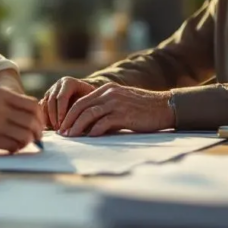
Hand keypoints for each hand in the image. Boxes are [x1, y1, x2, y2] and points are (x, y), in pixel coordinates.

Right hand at [0, 87, 43, 153]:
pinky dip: (16, 149)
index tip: (38, 126)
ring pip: (26, 134)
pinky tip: (9, 148)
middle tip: (35, 138)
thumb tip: (36, 119)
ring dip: (27, 142)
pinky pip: (14, 145)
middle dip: (37, 132)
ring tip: (20, 144)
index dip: (39, 117)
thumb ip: (9, 106)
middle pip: (32, 120)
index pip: (32, 104)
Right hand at [40, 77, 96, 130]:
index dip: (61, 111)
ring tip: (55, 128)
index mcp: (69, 82)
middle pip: (51, 100)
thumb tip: (77, 124)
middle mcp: (58, 84)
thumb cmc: (90, 99)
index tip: (62, 124)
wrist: (86, 93)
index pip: (61, 97)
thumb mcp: (90, 101)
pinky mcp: (47, 96)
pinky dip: (45, 116)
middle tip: (58, 128)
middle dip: (54, 116)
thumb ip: (83, 108)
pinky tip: (50, 126)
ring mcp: (51, 90)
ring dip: (48, 117)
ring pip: (45, 103)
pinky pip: (42, 106)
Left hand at [58, 83, 173, 136]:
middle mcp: (109, 94)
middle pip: (81, 106)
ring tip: (71, 137)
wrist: (164, 106)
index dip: (70, 113)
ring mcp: (116, 103)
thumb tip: (90, 124)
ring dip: (77, 127)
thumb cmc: (144, 108)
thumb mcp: (122, 102)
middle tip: (63, 133)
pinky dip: (95, 130)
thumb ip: (106, 108)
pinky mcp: (124, 114)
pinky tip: (90, 138)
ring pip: (89, 114)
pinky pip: (104, 122)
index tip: (63, 125)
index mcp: (107, 89)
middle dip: (69, 120)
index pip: (82, 100)